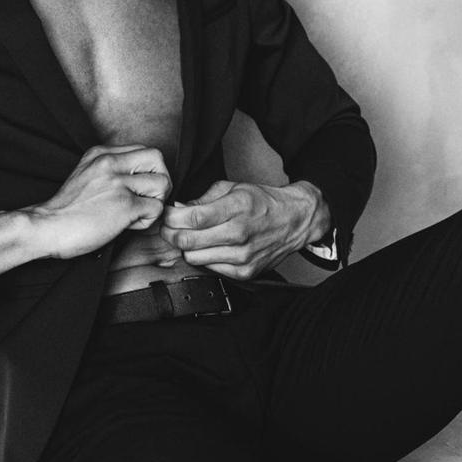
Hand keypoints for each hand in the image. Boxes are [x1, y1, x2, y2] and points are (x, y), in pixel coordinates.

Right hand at [26, 144, 171, 259]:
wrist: (46, 227)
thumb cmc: (66, 209)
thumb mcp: (86, 174)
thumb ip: (109, 169)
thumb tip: (139, 178)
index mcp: (101, 153)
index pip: (143, 150)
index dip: (147, 171)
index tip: (137, 188)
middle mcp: (110, 162)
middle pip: (157, 159)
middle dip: (160, 180)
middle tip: (146, 198)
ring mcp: (118, 183)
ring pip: (162, 184)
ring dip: (154, 202)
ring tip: (134, 214)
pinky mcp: (124, 205)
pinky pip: (156, 208)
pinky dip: (146, 221)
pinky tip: (127, 225)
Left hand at [159, 179, 330, 280]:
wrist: (295, 221)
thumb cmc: (263, 202)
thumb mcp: (233, 189)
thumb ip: (203, 199)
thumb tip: (177, 209)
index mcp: (237, 207)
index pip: (192, 218)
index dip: (171, 217)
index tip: (166, 214)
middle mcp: (240, 233)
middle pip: (188, 240)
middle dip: (171, 233)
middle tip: (169, 227)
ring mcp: (243, 256)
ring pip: (194, 257)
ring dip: (187, 247)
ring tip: (192, 236)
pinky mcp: (245, 272)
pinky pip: (210, 268)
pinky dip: (204, 258)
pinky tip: (210, 247)